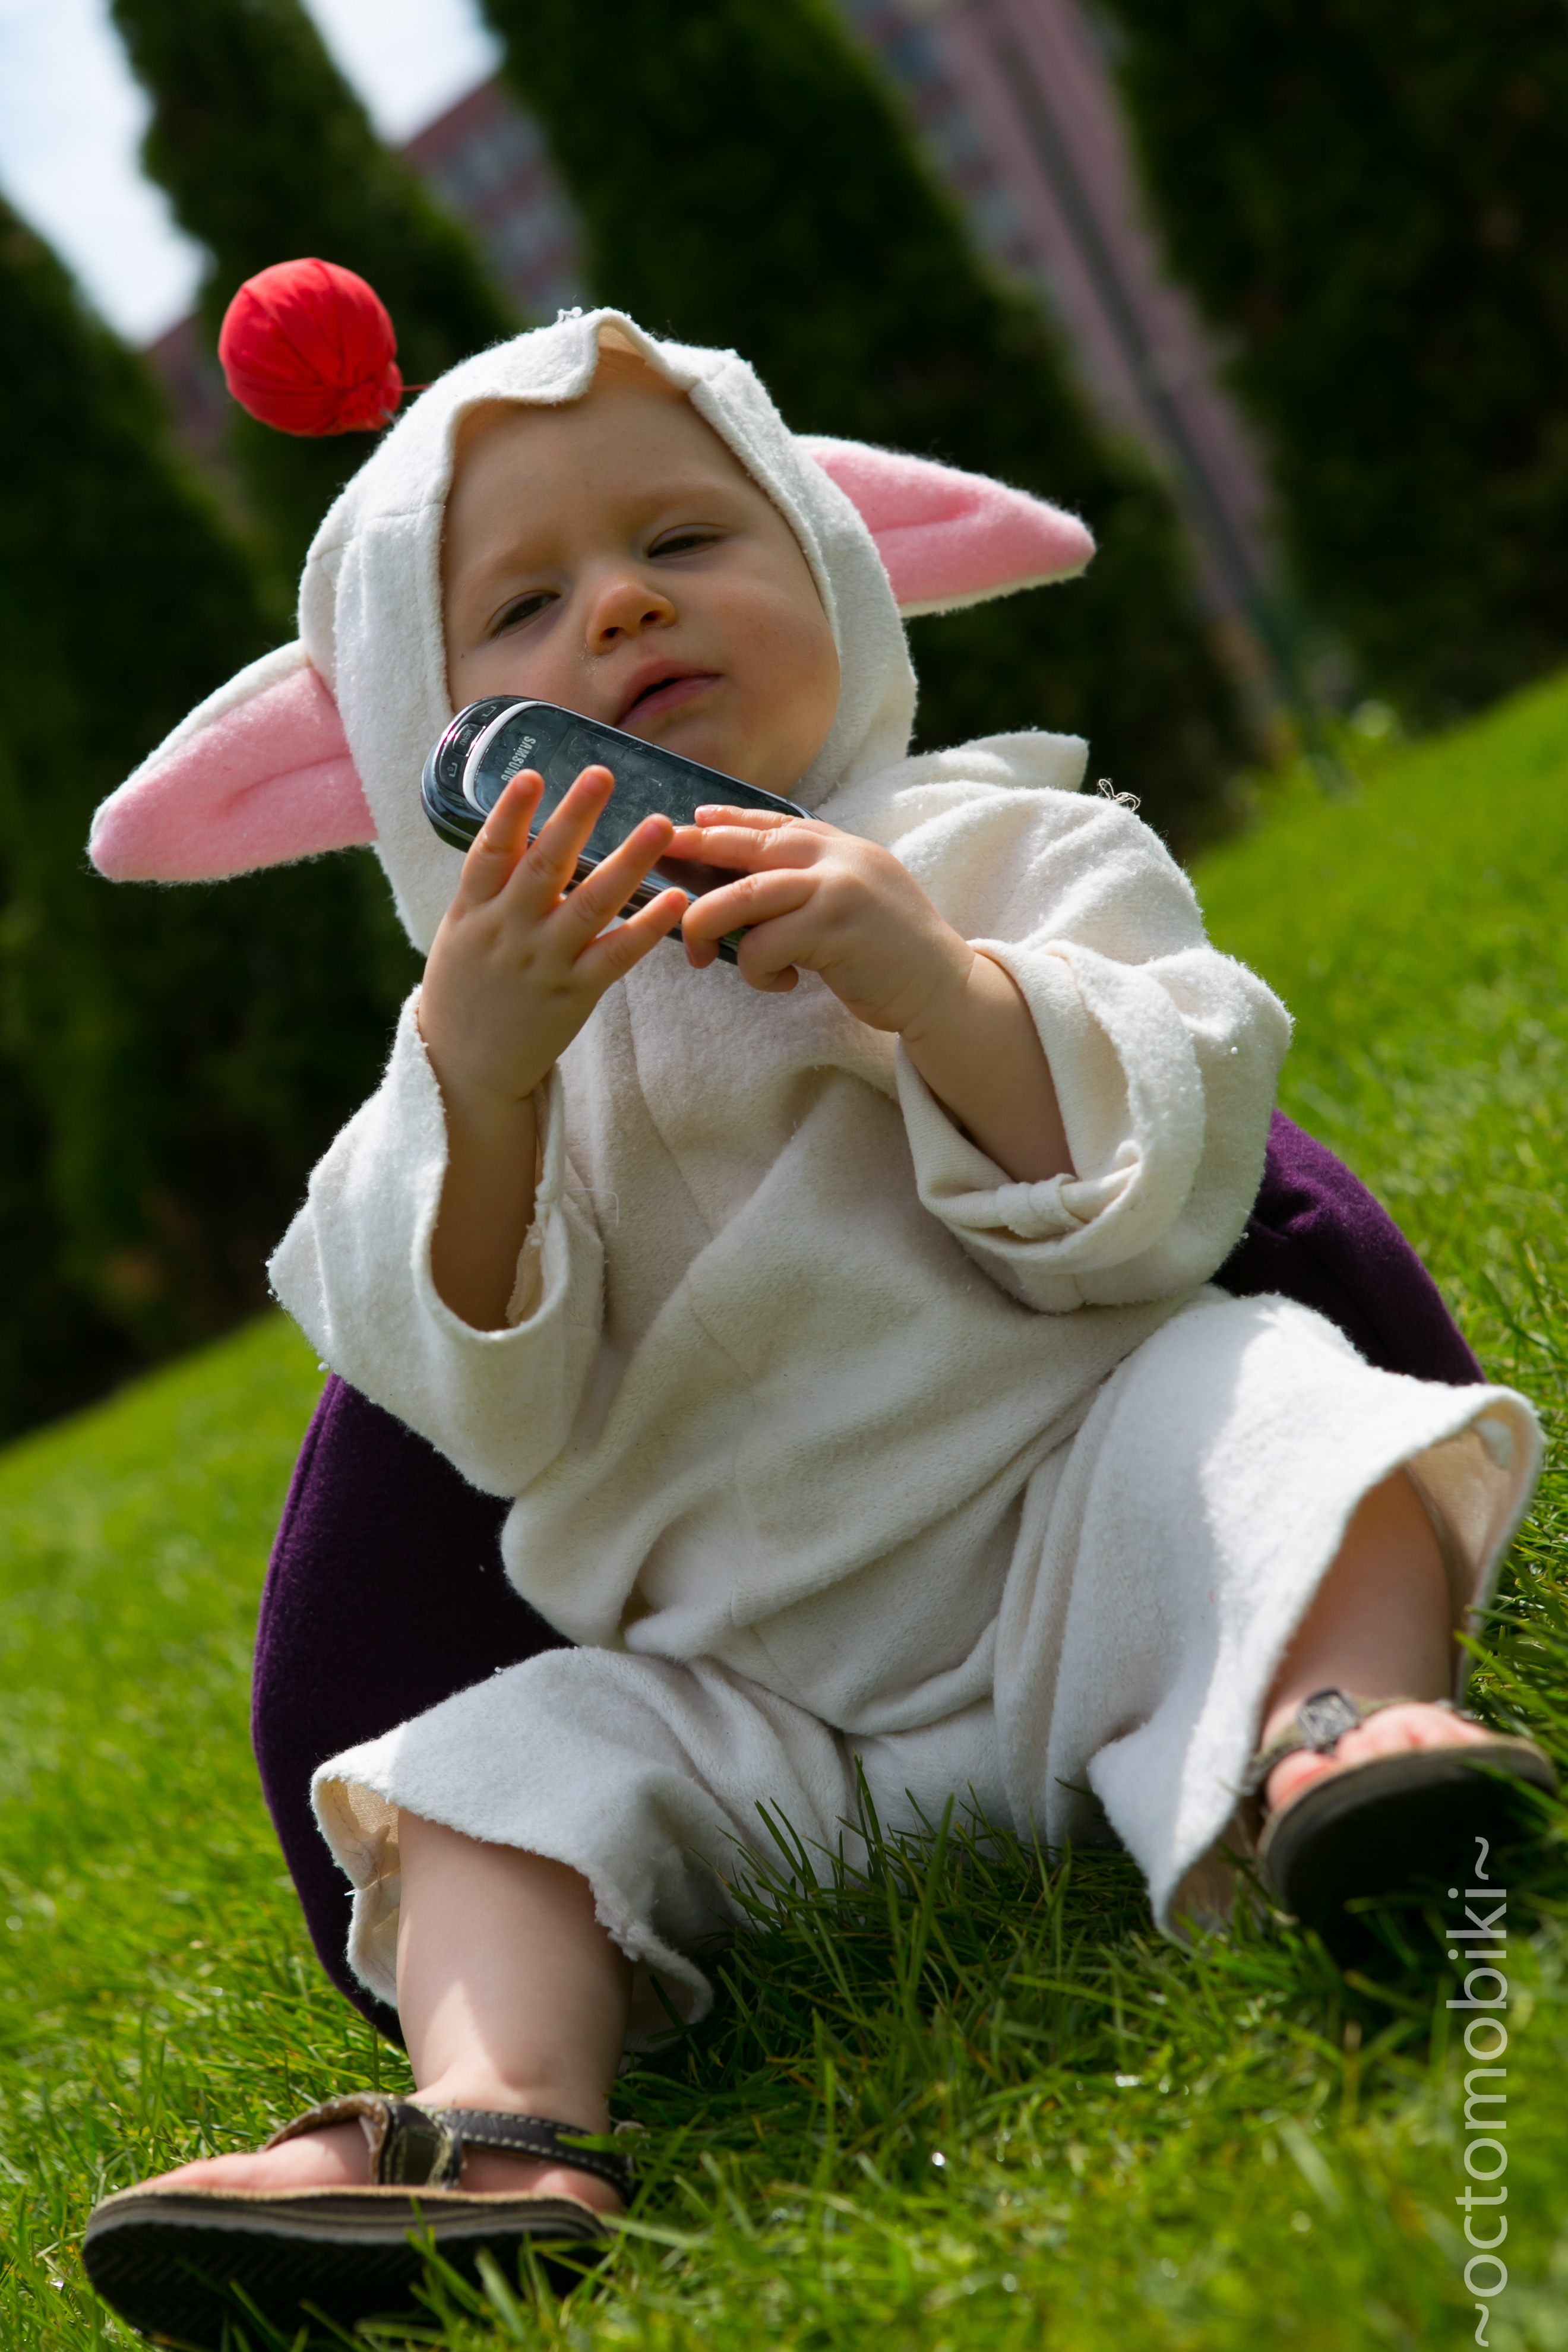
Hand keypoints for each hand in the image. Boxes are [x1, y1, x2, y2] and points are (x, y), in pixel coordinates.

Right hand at [419, 765, 685, 1329]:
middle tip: (603, 775)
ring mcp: (542, 964)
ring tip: (659, 826)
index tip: (534, 775)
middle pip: (542, 867)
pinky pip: (616, 957)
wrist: (464, 1066)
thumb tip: (526, 828)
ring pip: (587, 907)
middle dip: (572, 818)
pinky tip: (676, 901)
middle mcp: (507, 932)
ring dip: (626, 863)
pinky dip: (646, 928)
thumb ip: (492, 884)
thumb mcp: (462, 930)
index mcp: (473, 911)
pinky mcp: (574, 994)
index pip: (489, 852)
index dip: (510, 813)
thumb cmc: (468, 985)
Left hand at [674, 807, 1071, 1184]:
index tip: (693, 821)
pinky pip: (765, 947)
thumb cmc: (891, 955)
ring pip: (744, 897)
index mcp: (843, 847)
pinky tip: (783, 983)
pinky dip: (758, 972)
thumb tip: (750, 884)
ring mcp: (838, 890)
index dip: (730, 820)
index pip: (776, 823)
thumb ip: (815, 883)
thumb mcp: (856, 900)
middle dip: (698, 852)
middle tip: (660, 858)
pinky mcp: (835, 930)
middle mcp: (839, 858)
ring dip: (709, 925)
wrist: (945, 989)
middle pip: (749, 847)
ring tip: (702, 954)